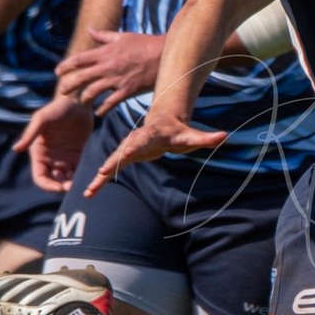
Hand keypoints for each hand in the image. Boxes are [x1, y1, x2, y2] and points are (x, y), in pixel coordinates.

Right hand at [15, 93, 95, 191]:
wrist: (77, 101)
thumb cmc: (57, 108)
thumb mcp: (42, 119)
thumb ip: (30, 134)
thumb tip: (16, 149)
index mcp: (39, 153)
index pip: (40, 177)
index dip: (48, 186)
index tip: (60, 187)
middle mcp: (50, 158)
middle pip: (53, 181)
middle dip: (61, 187)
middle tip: (73, 186)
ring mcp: (64, 158)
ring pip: (66, 179)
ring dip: (72, 184)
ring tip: (81, 182)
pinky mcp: (77, 155)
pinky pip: (79, 171)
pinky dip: (82, 176)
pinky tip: (88, 176)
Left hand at [56, 28, 164, 112]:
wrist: (165, 54)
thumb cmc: (144, 44)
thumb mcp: (122, 36)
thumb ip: (103, 36)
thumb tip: (89, 29)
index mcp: (105, 52)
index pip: (78, 59)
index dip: (65, 66)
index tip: (58, 72)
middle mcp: (108, 66)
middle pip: (81, 77)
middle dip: (68, 85)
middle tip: (62, 91)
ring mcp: (117, 79)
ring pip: (92, 92)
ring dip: (84, 98)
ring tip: (81, 102)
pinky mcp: (128, 90)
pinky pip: (111, 103)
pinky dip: (103, 109)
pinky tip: (99, 113)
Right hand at [83, 114, 226, 196]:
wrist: (163, 122)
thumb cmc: (179, 131)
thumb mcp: (192, 136)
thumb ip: (207, 138)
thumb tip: (225, 136)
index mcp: (150, 135)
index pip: (141, 141)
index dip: (133, 147)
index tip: (125, 154)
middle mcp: (134, 141)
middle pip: (121, 151)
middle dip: (111, 161)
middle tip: (101, 172)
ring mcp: (126, 148)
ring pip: (111, 162)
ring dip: (100, 176)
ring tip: (89, 191)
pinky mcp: (123, 157)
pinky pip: (109, 169)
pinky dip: (99, 180)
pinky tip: (89, 193)